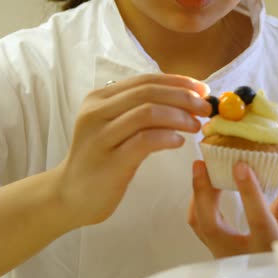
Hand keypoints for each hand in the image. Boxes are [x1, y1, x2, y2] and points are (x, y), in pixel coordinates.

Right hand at [56, 74, 210, 227]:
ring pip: (147, 113)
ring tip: (196, 126)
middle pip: (148, 92)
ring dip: (179, 116)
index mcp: (99, 99)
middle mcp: (96, 112)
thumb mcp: (115, 128)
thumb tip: (184, 100)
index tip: (202, 90)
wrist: (70, 196)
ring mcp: (101, 136)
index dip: (178, 82)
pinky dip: (167, 137)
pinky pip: (144, 141)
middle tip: (207, 108)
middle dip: (184, 97)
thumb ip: (139, 112)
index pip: (145, 80)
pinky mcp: (109, 161)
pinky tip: (179, 142)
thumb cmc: (100, 161)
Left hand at [189, 154, 277, 258]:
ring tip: (201, 170)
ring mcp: (227, 255)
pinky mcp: (219, 250)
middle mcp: (244, 255)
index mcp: (270, 248)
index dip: (249, 192)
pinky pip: (201, 226)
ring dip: (198, 196)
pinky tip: (204, 187)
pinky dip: (199, 205)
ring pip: (200, 225)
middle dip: (203, 191)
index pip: (258, 220)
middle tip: (202, 163)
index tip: (241, 166)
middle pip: (211, 225)